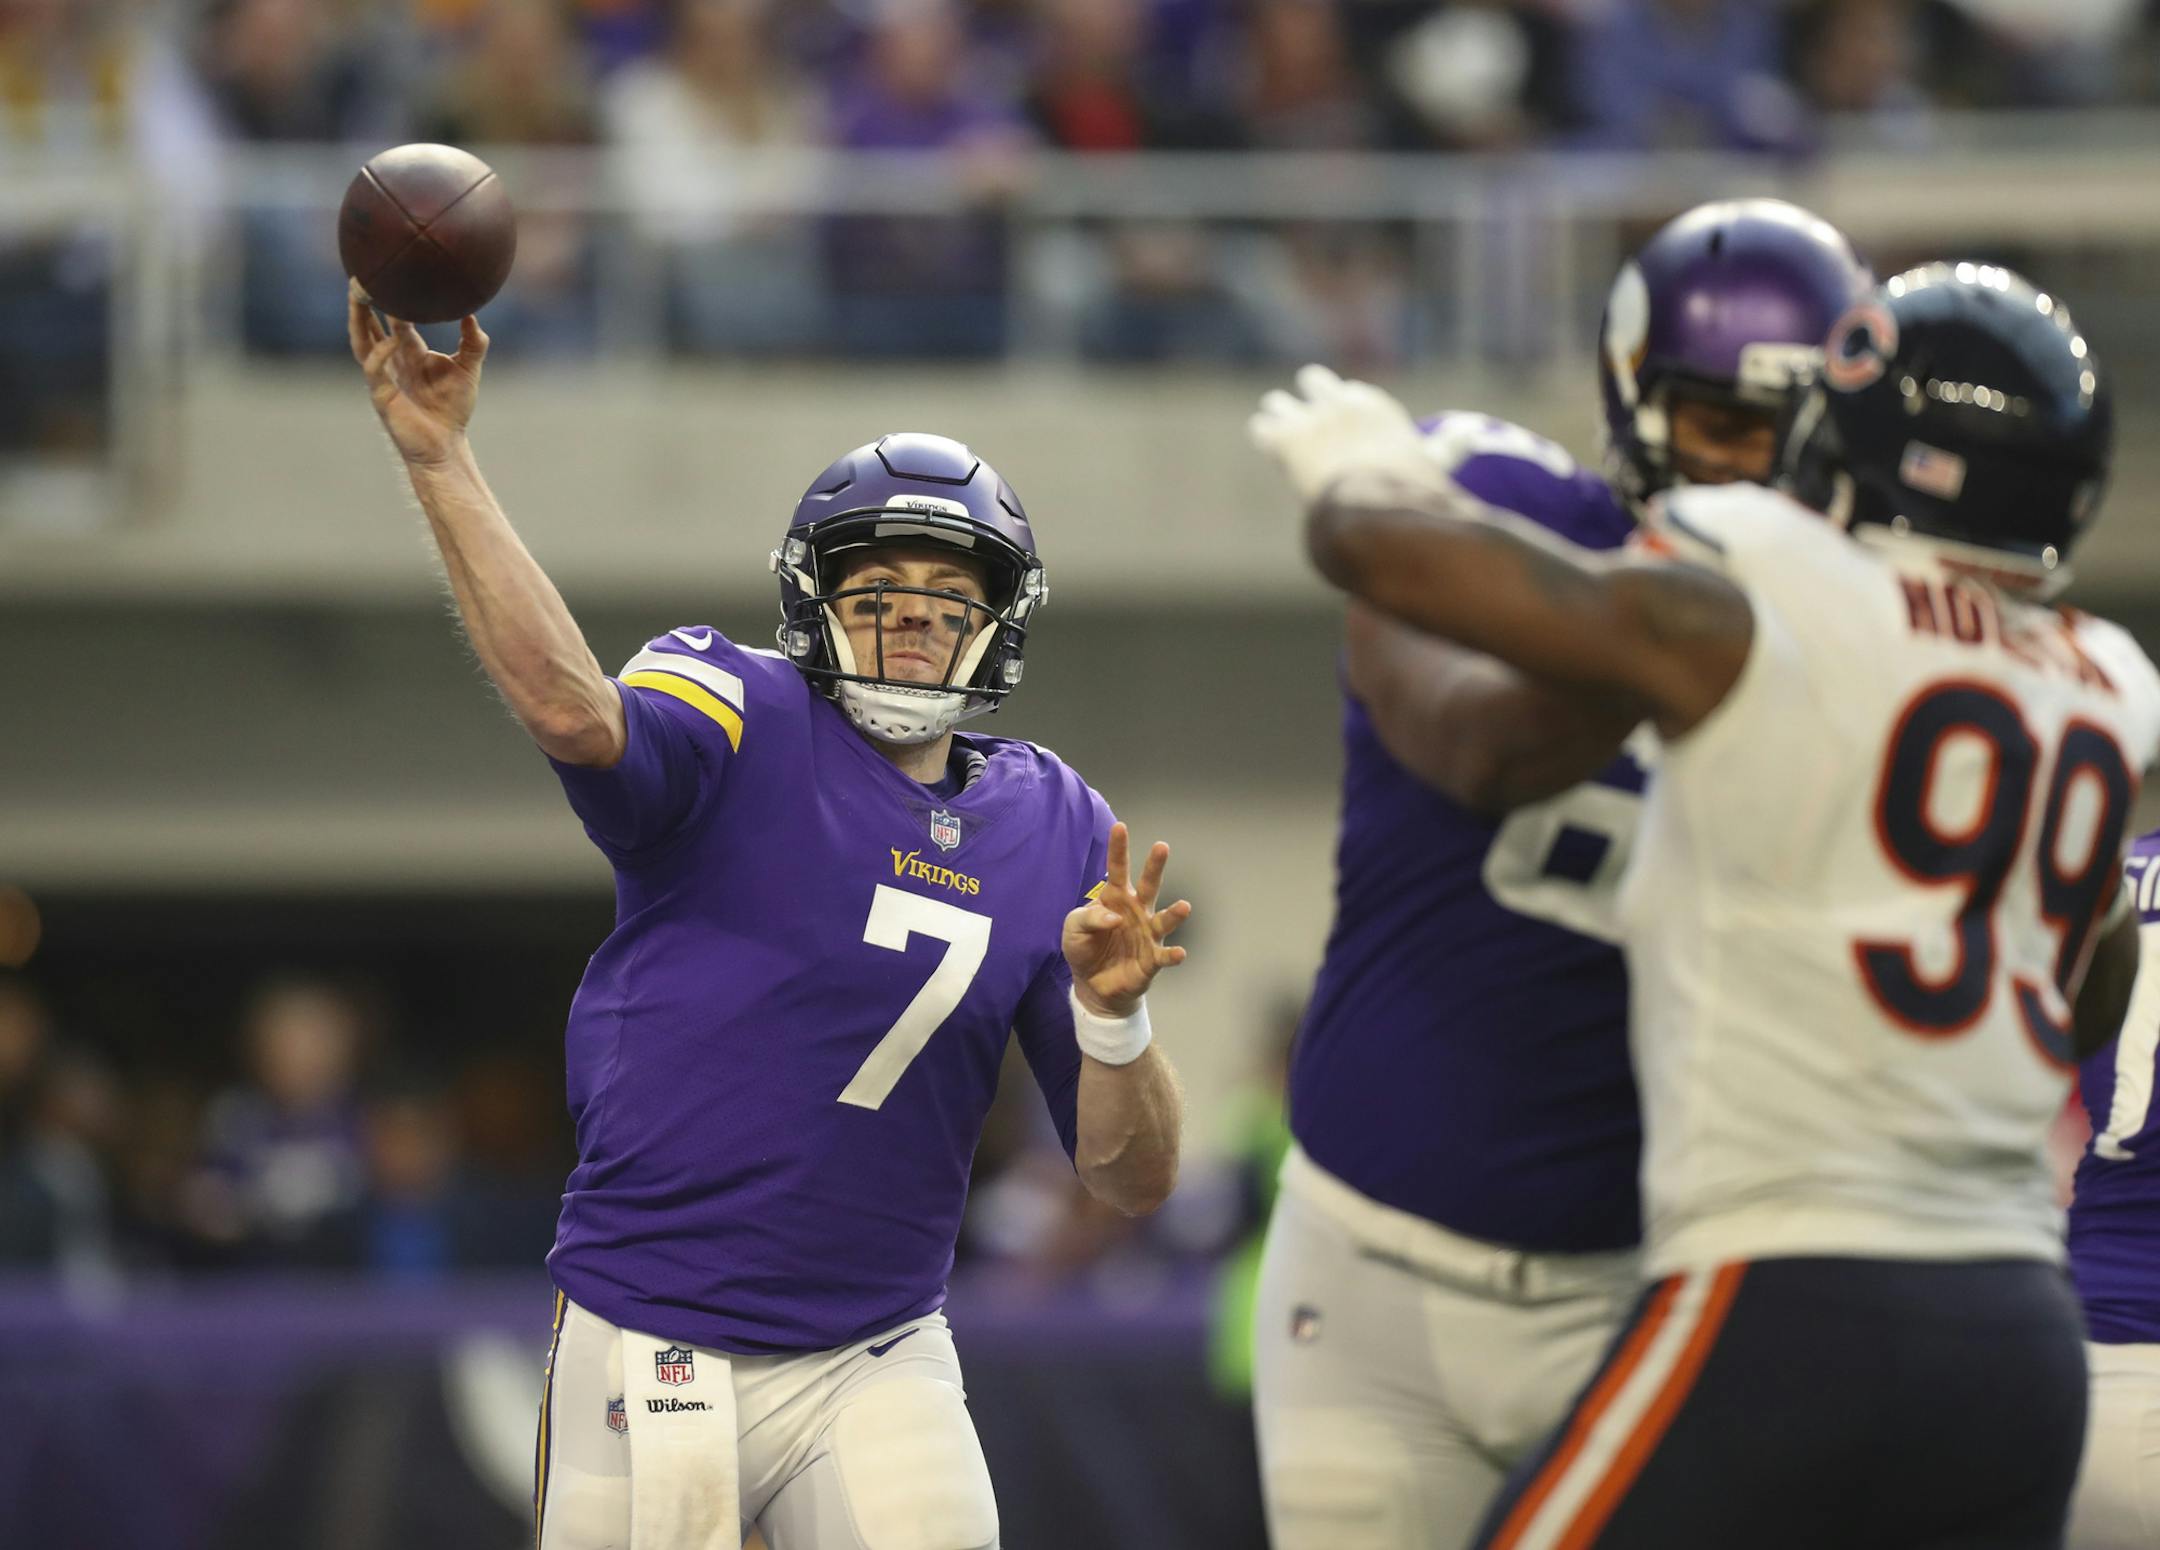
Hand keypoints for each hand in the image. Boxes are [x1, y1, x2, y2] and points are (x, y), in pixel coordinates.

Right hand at [348, 279, 487, 466]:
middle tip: (362, 273)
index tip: (393, 271)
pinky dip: (380, 354)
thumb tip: (473, 312)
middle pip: (368, 325)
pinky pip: (374, 370)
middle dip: (362, 301)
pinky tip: (390, 342)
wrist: (446, 445)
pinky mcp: (381, 395)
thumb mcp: (468, 369)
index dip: (392, 298)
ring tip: (357, 295)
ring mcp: (383, 377)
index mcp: (409, 352)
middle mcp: (391, 360)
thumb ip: (473, 342)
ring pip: (361, 342)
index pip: (395, 319)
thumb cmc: (453, 409)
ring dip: (357, 319)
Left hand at [1063, 823, 1192, 1018]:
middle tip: (1162, 847)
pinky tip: (1179, 953)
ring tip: (1184, 906)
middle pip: (1149, 885)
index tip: (1120, 827)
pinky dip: (1173, 955)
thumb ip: (1088, 917)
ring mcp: (1147, 934)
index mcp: (1115, 898)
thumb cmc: (1085, 949)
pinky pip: (1165, 956)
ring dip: (1175, 914)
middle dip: (1155, 867)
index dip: (1118, 849)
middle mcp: (1136, 911)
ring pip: (1164, 920)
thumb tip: (1115, 918)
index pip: (1117, 869)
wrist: (1093, 986)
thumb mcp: (1073, 928)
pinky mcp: (1152, 960)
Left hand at [1248, 363, 1441, 507]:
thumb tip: (1473, 433)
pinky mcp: (1285, 439)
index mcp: (1373, 405)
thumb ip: (1448, 447)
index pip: (1351, 393)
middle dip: (1309, 399)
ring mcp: (1310, 419)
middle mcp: (1340, 403)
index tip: (1344, 421)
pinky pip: (1262, 428)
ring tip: (1278, 427)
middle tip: (1302, 419)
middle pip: (1314, 382)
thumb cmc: (1409, 489)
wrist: (1377, 503)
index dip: (1343, 408)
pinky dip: (1265, 437)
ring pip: (1279, 403)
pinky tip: (1268, 443)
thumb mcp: (1432, 463)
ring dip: (1280, 416)